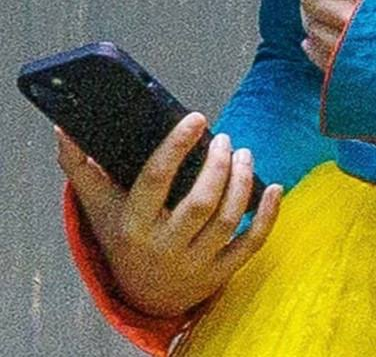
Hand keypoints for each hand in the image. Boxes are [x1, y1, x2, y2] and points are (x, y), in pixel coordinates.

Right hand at [57, 113, 281, 316]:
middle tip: (226, 139)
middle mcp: (163, 247)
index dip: (177, 146)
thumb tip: (62, 128)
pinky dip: (267, 215)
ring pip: (227, 221)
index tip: (196, 118)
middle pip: (199, 203)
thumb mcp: (98, 205)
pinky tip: (274, 187)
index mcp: (133, 225)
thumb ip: (79, 167)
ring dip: (242, 182)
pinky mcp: (219, 274)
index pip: (155, 181)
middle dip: (218, 165)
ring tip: (244, 154)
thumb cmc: (121, 237)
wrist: (141, 297)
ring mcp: (193, 264)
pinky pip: (250, 245)